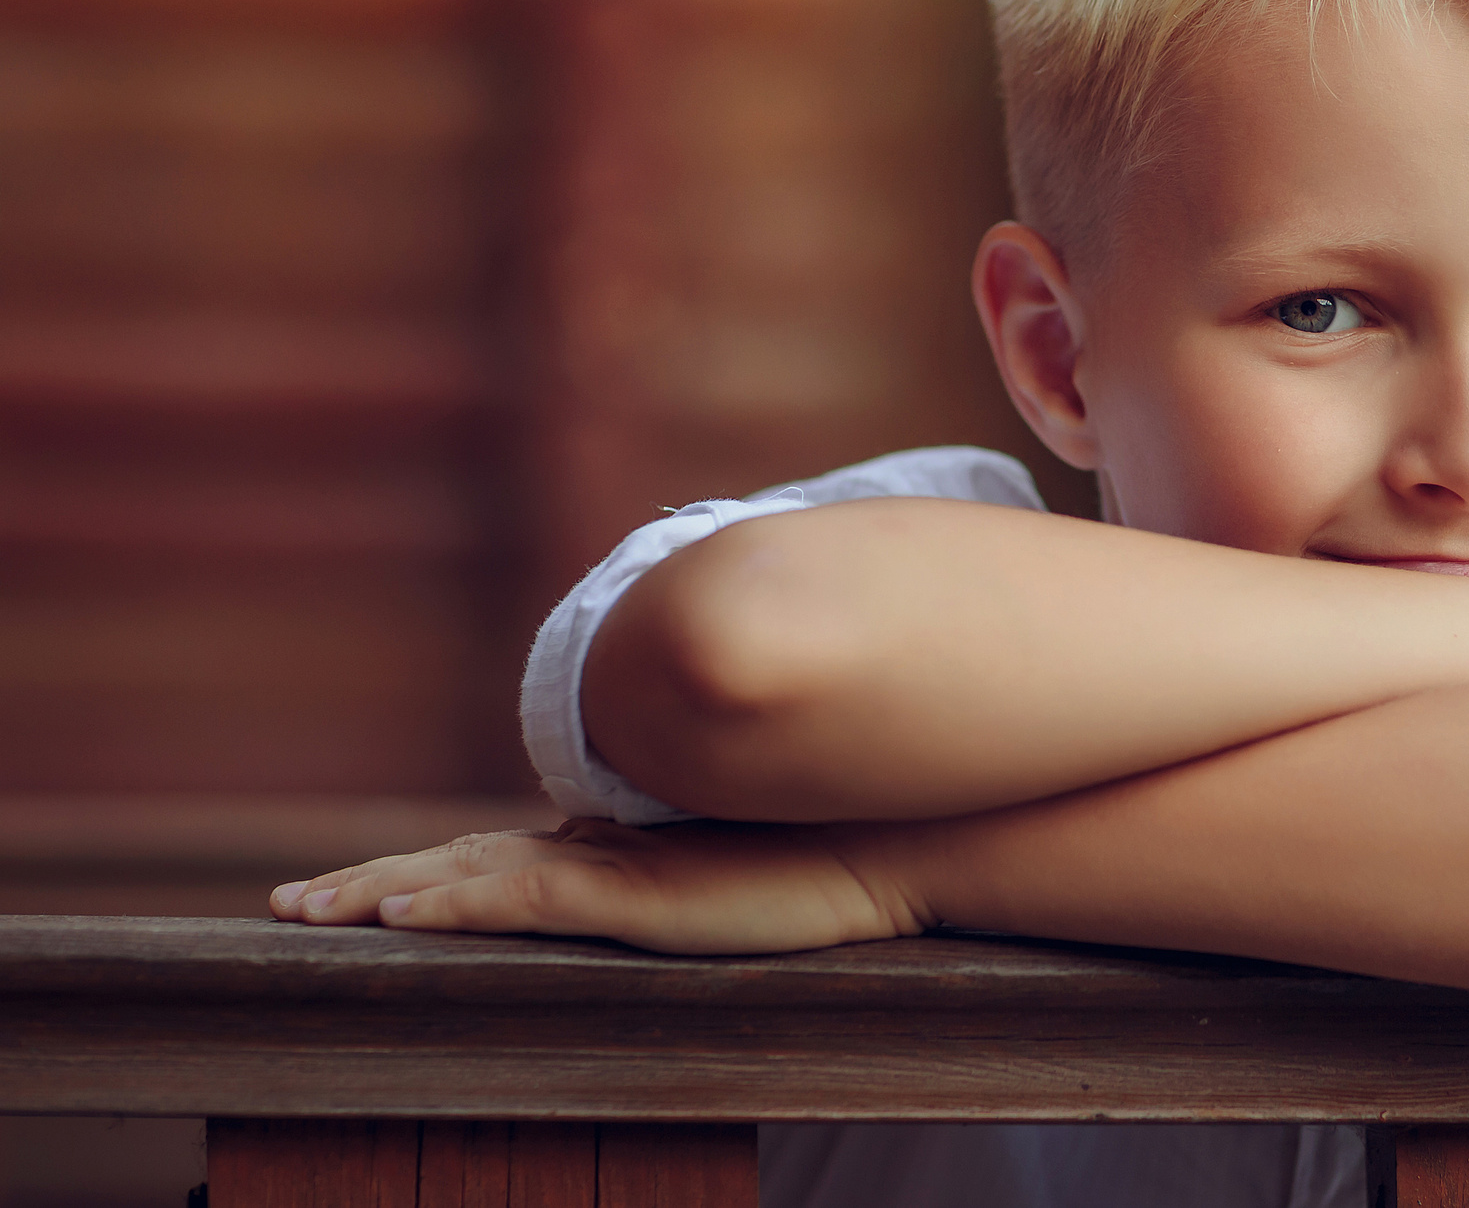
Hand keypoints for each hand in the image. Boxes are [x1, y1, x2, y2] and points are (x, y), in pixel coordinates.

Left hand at [269, 818, 924, 954]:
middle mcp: (595, 846)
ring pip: (466, 876)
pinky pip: (517, 898)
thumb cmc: (827, 861)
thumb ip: (676, 873)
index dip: (418, 874)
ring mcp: (607, 865)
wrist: (887, 842)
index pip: (493, 860)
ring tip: (307, 912)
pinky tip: (396, 917)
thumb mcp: (729, 879)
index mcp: (612, 849)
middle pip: (457, 860)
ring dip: (380, 891)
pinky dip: (449, 905)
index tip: (354, 896)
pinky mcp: (627, 890)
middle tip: (290, 905)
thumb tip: (644, 884)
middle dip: (369, 882)